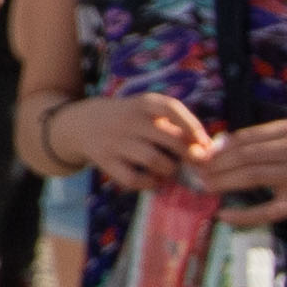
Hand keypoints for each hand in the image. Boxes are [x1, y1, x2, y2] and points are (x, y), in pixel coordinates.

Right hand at [64, 91, 212, 191]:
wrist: (80, 124)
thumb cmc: (126, 119)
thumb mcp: (144, 110)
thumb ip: (173, 124)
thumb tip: (206, 148)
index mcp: (143, 103)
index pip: (172, 108)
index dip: (192, 126)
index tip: (204, 142)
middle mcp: (129, 120)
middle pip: (170, 139)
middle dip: (189, 155)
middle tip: (196, 164)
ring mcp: (115, 140)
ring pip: (154, 160)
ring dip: (169, 170)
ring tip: (170, 171)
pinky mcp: (104, 160)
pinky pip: (133, 178)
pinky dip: (149, 183)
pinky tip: (154, 181)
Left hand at [188, 118, 286, 219]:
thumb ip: (258, 141)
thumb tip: (215, 145)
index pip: (245, 138)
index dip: (217, 147)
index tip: (198, 155)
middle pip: (245, 156)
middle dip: (215, 165)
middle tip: (196, 172)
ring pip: (251, 177)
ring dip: (223, 182)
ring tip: (204, 186)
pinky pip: (266, 210)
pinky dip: (243, 215)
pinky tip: (224, 215)